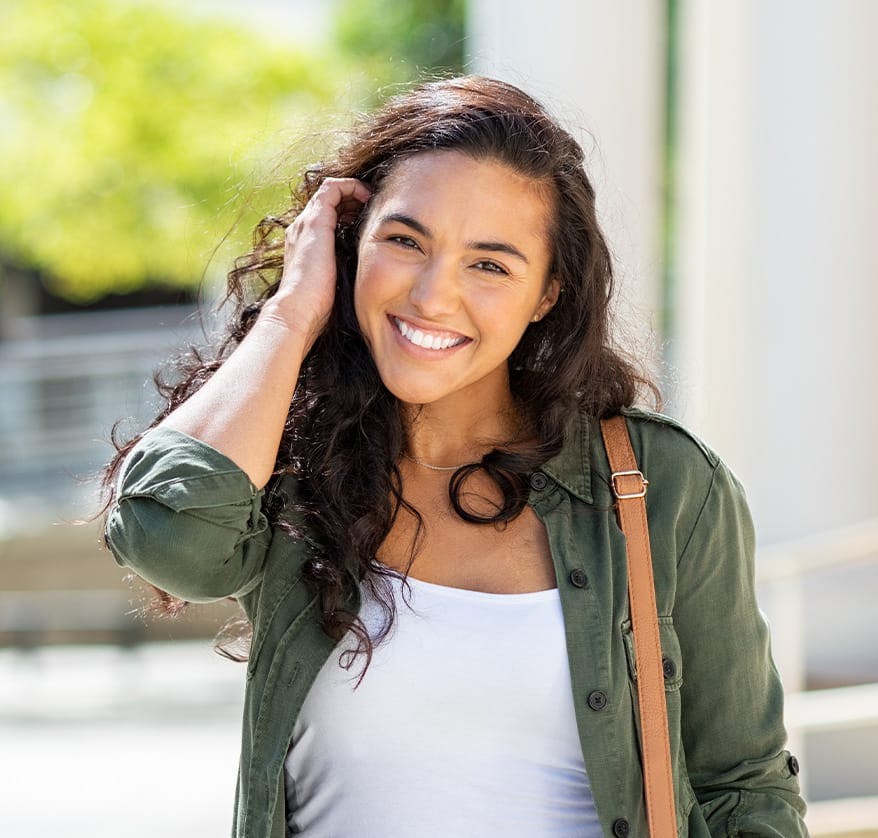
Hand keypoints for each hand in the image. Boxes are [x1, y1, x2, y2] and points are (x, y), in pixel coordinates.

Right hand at [264, 177, 370, 348]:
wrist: (298, 310)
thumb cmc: (318, 306)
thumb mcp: (334, 283)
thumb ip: (345, 271)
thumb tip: (369, 276)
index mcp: (304, 244)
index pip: (326, 216)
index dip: (347, 211)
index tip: (367, 220)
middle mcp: (302, 228)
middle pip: (328, 201)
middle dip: (351, 199)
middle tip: (372, 206)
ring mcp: (306, 222)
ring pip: (331, 191)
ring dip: (353, 191)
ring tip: (372, 199)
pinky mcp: (315, 221)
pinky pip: (333, 188)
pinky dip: (351, 187)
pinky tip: (368, 198)